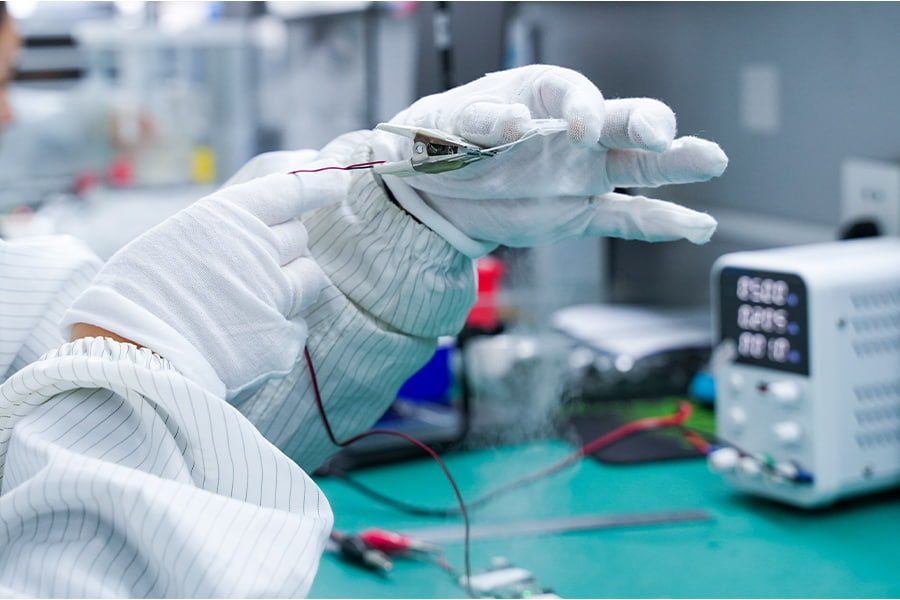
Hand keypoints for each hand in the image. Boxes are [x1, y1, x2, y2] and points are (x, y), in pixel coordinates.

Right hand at [62, 165, 346, 396]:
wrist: (128, 358)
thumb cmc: (132, 296)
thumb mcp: (171, 240)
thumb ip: (220, 234)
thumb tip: (248, 234)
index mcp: (228, 217)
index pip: (291, 189)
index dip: (320, 183)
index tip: (338, 180)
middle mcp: (259, 252)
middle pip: (299, 238)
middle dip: (286, 247)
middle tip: (258, 263)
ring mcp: (275, 297)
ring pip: (310, 279)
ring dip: (292, 284)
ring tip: (255, 300)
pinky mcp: (280, 342)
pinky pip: (297, 327)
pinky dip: (281, 330)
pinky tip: (248, 339)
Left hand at [373, 64, 726, 253]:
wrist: (437, 190)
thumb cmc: (444, 140)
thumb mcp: (447, 126)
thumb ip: (480, 122)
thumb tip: (514, 123)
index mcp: (542, 95)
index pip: (574, 93)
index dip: (581, 108)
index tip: (578, 128)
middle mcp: (573, 130)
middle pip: (620, 121)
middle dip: (644, 124)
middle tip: (661, 133)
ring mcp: (582, 172)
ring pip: (636, 167)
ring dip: (673, 165)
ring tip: (711, 160)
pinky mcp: (580, 211)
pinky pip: (624, 217)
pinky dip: (658, 222)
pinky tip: (694, 226)